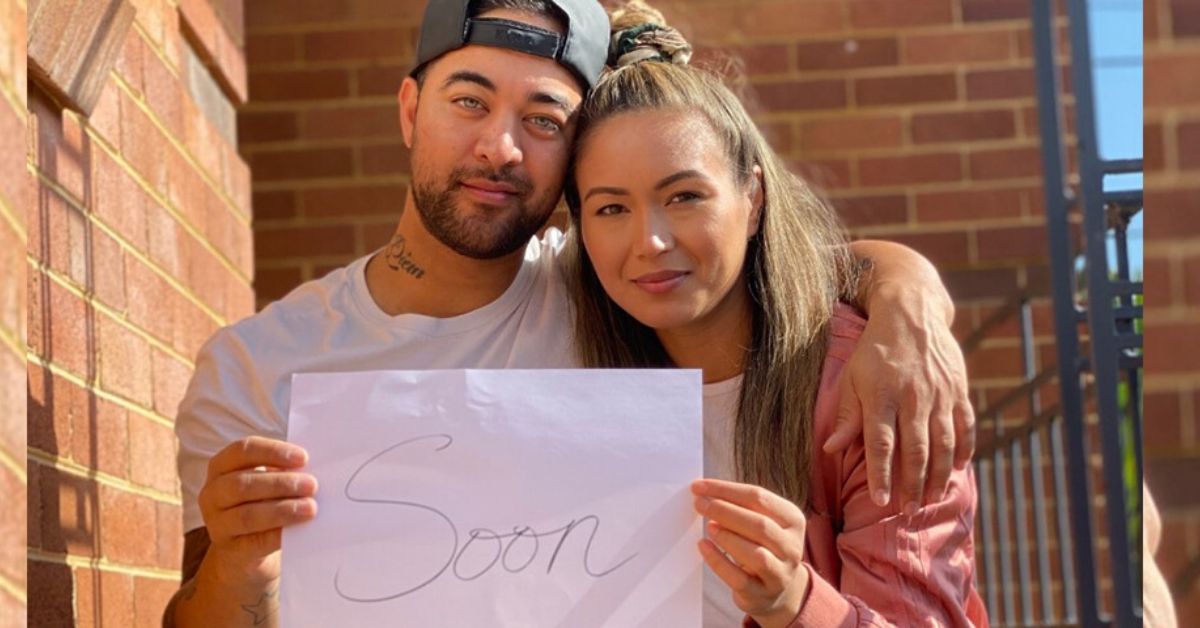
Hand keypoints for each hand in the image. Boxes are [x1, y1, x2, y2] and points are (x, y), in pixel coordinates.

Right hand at [197, 436, 317, 586]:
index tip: (303, 458)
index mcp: (221, 466)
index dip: (273, 452)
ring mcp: (217, 523)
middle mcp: (212, 493)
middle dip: (281, 483)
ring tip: (310, 508)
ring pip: (247, 515)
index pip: (243, 450)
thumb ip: (284, 471)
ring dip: (282, 510)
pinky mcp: (230, 549)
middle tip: (312, 485)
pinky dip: (279, 534)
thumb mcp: (267, 482)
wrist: (245, 548)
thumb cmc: (261, 502)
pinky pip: (255, 541)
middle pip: (243, 483)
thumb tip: (317, 468)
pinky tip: (298, 530)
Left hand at [691, 479, 809, 627]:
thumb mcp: (763, 522)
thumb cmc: (763, 546)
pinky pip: (739, 579)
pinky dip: (718, 561)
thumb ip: (741, 507)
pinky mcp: (762, 595)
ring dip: (728, 537)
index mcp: (793, 520)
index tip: (699, 486)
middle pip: (759, 525)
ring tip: (708, 526)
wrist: (779, 590)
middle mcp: (791, 547)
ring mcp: (780, 573)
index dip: (726, 490)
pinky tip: (704, 546)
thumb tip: (705, 493)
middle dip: (725, 511)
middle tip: (700, 504)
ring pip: (756, 555)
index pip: (759, 497)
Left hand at [824, 281, 974, 513]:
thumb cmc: (874, 351)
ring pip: (942, 442)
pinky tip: (957, 470)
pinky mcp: (958, 389)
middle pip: (915, 449)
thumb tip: (830, 448)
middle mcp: (912, 397)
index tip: (881, 501)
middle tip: (907, 512)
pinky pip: (964, 425)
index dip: (882, 474)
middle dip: (911, 484)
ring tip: (930, 500)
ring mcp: (939, 394)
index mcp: (881, 395)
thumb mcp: (852, 378)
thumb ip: (848, 416)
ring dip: (937, 475)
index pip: (882, 443)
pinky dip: (963, 449)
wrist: (911, 313)